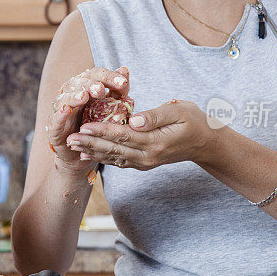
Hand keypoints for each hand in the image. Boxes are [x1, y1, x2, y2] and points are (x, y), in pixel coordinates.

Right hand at [45, 66, 130, 175]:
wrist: (84, 152)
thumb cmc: (97, 126)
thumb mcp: (111, 108)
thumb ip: (116, 91)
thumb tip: (125, 70)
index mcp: (86, 86)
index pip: (96, 75)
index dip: (108, 77)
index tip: (122, 82)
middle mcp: (71, 94)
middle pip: (79, 83)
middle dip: (91, 85)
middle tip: (101, 90)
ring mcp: (61, 110)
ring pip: (65, 98)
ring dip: (74, 96)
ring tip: (84, 96)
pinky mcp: (54, 127)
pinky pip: (55, 119)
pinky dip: (60, 114)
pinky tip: (67, 110)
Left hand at [65, 99, 213, 169]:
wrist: (207, 144)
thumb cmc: (195, 121)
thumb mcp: (179, 111)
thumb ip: (156, 115)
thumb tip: (134, 120)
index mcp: (155, 142)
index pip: (123, 135)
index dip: (102, 131)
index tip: (83, 126)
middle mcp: (148, 156)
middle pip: (114, 149)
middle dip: (90, 144)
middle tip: (69, 138)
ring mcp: (145, 162)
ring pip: (114, 158)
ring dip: (92, 152)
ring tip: (73, 147)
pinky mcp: (144, 163)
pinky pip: (119, 162)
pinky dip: (103, 158)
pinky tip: (88, 155)